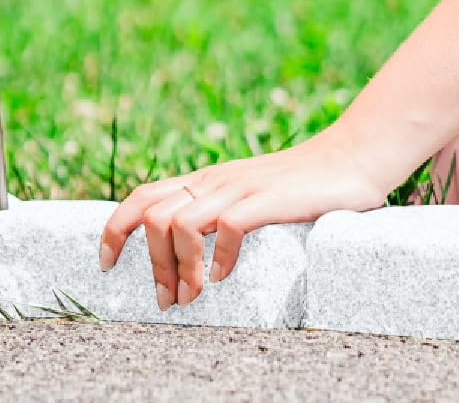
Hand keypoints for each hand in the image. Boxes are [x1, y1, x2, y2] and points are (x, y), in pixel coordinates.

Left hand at [97, 133, 389, 308]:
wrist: (351, 159)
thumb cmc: (301, 186)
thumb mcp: (248, 194)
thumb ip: (219, 212)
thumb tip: (186, 254)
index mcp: (207, 180)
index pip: (143, 195)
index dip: (115, 228)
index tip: (107, 265)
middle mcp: (217, 180)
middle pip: (152, 213)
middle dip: (149, 263)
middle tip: (166, 299)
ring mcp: (241, 187)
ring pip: (179, 222)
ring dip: (178, 267)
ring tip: (191, 296)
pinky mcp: (269, 198)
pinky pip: (228, 227)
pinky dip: (219, 257)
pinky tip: (225, 276)